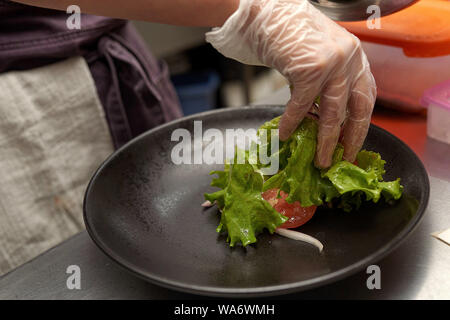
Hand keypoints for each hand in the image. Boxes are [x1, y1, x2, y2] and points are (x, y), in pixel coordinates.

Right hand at [206, 0, 376, 167]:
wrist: (266, 12)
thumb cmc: (288, 35)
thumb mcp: (316, 58)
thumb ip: (323, 85)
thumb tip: (318, 119)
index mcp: (355, 57)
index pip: (365, 97)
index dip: (360, 125)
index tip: (352, 145)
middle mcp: (350, 58)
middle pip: (357, 108)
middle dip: (350, 138)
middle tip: (341, 159)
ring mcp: (333, 63)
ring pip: (332, 112)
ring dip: (324, 140)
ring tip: (318, 160)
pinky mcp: (311, 68)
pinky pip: (302, 105)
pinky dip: (292, 123)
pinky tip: (285, 134)